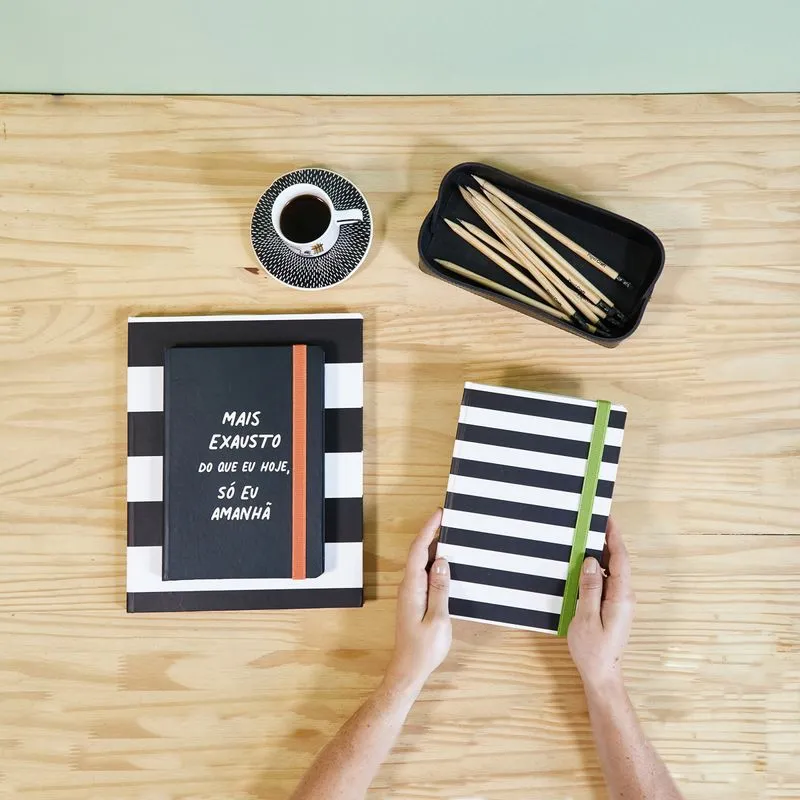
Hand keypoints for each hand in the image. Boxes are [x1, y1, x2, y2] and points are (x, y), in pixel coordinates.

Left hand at [384, 509, 451, 696]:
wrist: (409, 669)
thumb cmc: (424, 649)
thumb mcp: (438, 619)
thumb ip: (439, 589)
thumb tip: (441, 562)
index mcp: (412, 588)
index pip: (418, 551)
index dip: (428, 530)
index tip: (439, 514)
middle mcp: (408, 586)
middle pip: (418, 552)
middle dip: (431, 532)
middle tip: (448, 517)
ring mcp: (411, 592)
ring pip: (421, 562)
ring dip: (434, 546)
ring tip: (450, 533)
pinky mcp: (415, 598)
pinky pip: (424, 572)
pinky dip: (434, 561)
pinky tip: (447, 561)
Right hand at [568, 519, 634, 693]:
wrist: (602, 675)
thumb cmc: (592, 650)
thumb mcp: (585, 618)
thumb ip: (590, 589)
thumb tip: (591, 561)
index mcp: (620, 597)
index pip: (621, 559)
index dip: (614, 537)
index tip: (607, 518)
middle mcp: (624, 596)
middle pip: (618, 561)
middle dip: (607, 540)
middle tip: (590, 522)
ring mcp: (620, 601)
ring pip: (612, 570)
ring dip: (600, 553)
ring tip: (584, 538)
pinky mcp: (613, 606)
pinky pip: (607, 580)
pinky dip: (597, 568)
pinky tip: (583, 565)